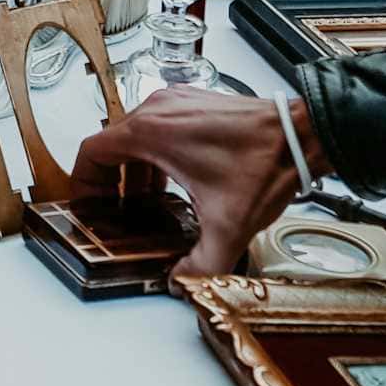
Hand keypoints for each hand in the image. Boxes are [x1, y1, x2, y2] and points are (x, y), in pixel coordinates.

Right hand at [70, 89, 329, 279]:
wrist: (301, 134)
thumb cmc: (264, 162)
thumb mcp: (228, 225)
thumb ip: (201, 262)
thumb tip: (182, 282)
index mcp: (150, 133)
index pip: (92, 151)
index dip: (84, 181)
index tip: (88, 203)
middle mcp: (156, 110)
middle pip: (112, 144)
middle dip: (111, 180)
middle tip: (117, 210)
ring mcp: (174, 102)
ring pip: (135, 134)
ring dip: (134, 167)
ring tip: (147, 199)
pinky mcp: (193, 103)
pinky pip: (158, 127)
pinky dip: (156, 153)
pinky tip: (176, 180)